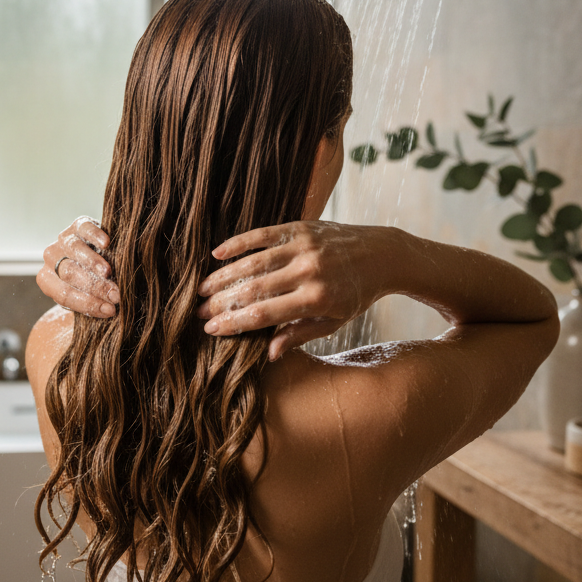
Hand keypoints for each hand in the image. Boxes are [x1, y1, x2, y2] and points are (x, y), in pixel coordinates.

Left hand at [37, 217, 119, 317]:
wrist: (96, 254)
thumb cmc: (90, 282)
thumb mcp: (87, 296)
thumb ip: (93, 301)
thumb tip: (111, 309)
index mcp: (47, 280)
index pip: (65, 295)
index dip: (88, 304)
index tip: (110, 310)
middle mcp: (51, 258)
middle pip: (70, 274)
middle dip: (95, 286)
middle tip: (115, 295)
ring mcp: (63, 239)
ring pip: (74, 250)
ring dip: (92, 263)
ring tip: (108, 272)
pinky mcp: (78, 224)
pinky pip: (85, 228)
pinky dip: (94, 236)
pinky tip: (106, 244)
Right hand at [195, 221, 397, 359]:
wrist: (382, 254)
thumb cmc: (356, 294)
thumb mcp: (334, 322)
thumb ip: (300, 335)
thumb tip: (268, 354)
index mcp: (317, 300)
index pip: (264, 315)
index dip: (234, 323)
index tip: (211, 329)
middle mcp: (308, 271)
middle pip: (253, 289)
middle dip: (222, 303)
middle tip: (199, 312)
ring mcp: (303, 246)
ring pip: (253, 262)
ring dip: (223, 276)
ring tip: (202, 289)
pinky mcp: (300, 227)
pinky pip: (262, 234)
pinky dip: (237, 243)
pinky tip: (217, 254)